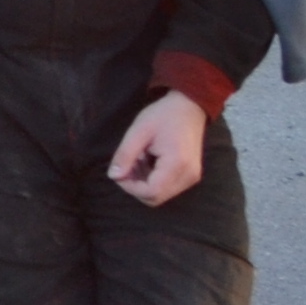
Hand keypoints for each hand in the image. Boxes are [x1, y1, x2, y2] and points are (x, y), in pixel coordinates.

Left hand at [104, 91, 206, 207]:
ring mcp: (191, 177)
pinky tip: (147, 162)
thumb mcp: (139, 131)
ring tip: (138, 160)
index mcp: (177, 164)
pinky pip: (167, 187)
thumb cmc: (163, 115)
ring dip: (143, 183)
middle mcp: (188, 176)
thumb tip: (114, 176)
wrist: (189, 107)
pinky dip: (152, 180)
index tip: (119, 172)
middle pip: (156, 198)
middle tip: (127, 165)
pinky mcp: (190, 175)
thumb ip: (125, 155)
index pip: (151, 192)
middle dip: (135, 186)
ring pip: (160, 194)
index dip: (130, 187)